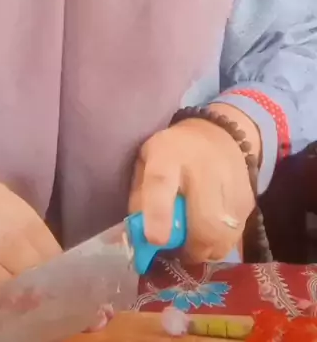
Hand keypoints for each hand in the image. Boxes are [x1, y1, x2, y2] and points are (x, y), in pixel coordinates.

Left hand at [129, 112, 255, 262]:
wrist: (218, 135)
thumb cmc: (173, 153)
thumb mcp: (147, 162)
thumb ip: (140, 198)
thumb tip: (138, 240)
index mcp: (168, 155)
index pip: (162, 182)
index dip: (159, 214)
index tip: (156, 240)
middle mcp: (203, 167)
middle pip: (203, 221)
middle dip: (189, 248)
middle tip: (177, 251)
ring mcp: (231, 184)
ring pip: (222, 236)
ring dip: (205, 251)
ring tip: (193, 244)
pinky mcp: (248, 201)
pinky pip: (235, 237)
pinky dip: (220, 244)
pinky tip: (211, 234)